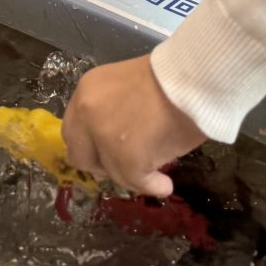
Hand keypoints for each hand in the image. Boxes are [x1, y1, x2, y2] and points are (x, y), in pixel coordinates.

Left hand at [60, 56, 205, 197]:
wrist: (193, 79)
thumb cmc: (169, 78)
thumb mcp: (125, 87)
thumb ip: (111, 112)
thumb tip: (113, 144)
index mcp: (86, 91)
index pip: (73, 130)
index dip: (88, 146)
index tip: (104, 153)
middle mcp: (87, 113)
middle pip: (81, 156)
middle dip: (101, 166)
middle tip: (124, 167)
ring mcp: (104, 137)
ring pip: (112, 172)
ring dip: (133, 176)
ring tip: (156, 175)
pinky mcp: (126, 158)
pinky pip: (135, 181)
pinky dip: (151, 186)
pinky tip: (163, 185)